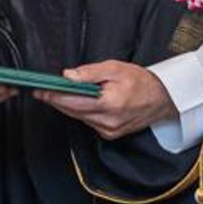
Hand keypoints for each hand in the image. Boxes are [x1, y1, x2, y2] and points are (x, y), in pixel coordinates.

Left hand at [36, 60, 177, 139]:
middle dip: (56, 100)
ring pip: (79, 118)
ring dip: (67, 106)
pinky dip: (80, 112)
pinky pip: (88, 122)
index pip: (74, 102)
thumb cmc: (140, 81)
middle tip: (42, 90)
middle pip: (73, 111)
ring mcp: (109, 130)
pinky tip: (77, 102)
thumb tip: (67, 76)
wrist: (162, 99)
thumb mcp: (115, 68)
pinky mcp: (110, 135)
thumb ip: (90, 73)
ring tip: (56, 93)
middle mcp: (108, 121)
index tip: (40, 90)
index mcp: (110, 104)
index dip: (54, 96)